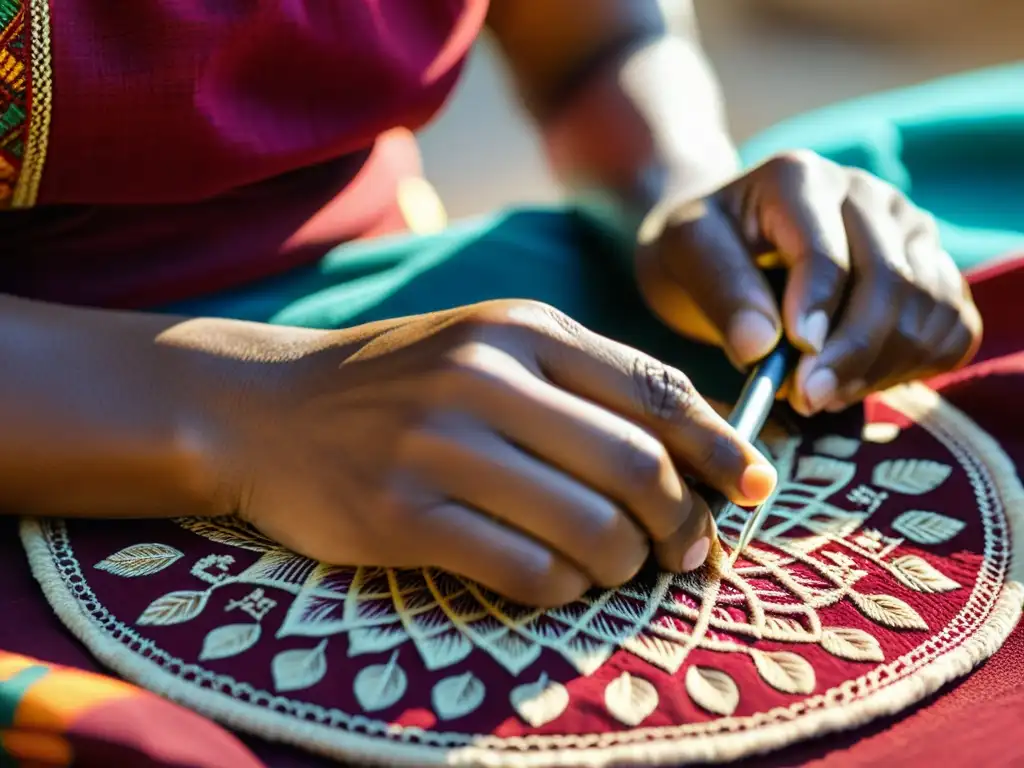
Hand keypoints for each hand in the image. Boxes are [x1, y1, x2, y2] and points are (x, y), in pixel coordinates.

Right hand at [199, 302, 776, 605]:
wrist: (267, 407)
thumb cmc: (399, 379)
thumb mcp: (489, 344)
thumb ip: (584, 379)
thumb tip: (697, 441)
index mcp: (520, 329)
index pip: (654, 392)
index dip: (721, 448)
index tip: (756, 488)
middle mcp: (484, 379)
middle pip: (637, 467)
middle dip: (686, 523)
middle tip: (692, 550)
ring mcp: (439, 448)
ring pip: (590, 529)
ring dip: (626, 563)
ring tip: (620, 565)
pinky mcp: (403, 517)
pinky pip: (526, 572)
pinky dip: (566, 589)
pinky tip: (561, 580)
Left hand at [634, 151, 982, 414]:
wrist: (723, 242)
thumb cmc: (700, 248)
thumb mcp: (686, 255)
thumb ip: (722, 292)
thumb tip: (761, 347)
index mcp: (801, 178)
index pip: (827, 253)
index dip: (817, 314)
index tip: (797, 368)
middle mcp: (867, 194)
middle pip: (890, 281)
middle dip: (851, 353)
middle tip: (810, 399)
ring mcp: (909, 229)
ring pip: (929, 307)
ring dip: (881, 365)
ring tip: (823, 393)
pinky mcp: (933, 267)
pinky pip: (954, 325)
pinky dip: (917, 363)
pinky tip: (860, 380)